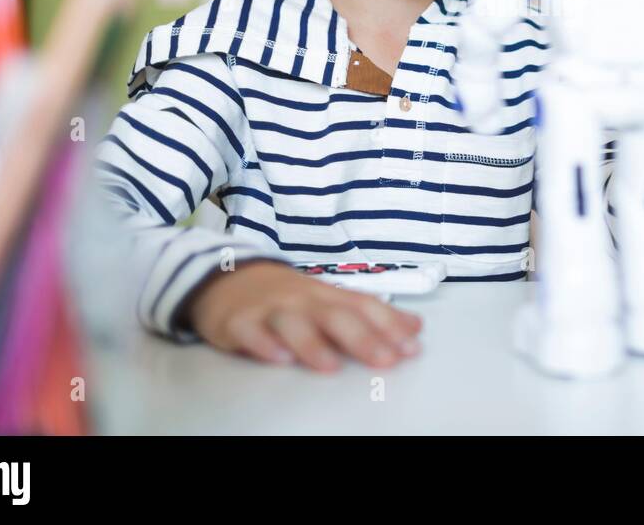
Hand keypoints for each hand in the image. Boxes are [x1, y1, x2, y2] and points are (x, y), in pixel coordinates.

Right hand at [184, 260, 423, 371]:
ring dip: (313, 344)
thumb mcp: (329, 300)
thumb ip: (370, 315)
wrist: (228, 278)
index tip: (411, 346)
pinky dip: (264, 344)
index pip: (364, 306)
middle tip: (385, 360)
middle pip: (335, 316)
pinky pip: (250, 332)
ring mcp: (271, 309)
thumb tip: (415, 327)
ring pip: (294, 323)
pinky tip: (278, 358)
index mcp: (328, 295)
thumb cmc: (288, 296)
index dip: (389, 325)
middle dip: (362, 338)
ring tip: (332, 366)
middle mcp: (303, 299)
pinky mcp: (239, 321)